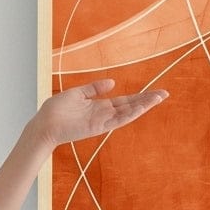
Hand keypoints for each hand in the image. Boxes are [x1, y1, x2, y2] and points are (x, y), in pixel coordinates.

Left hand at [33, 79, 167, 147]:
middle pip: (131, 106)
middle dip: (148, 101)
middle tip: (165, 93)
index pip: (125, 101)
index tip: (155, 92)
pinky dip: (130, 114)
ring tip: (158, 98)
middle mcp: (104, 114)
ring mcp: (103, 121)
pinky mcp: (98, 127)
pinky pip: (117, 120)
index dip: (140, 97)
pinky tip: (141, 108)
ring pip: (128, 113)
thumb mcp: (78, 93)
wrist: (44, 123)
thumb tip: (112, 82)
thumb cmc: (57, 109)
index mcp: (100, 106)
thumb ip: (94, 89)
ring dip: (143, 106)